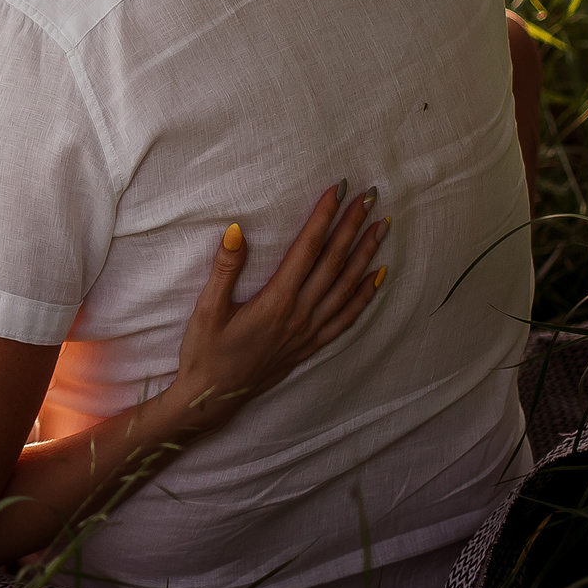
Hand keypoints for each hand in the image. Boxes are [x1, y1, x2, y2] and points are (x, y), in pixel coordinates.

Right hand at [166, 185, 388, 435]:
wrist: (214, 397)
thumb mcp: (207, 308)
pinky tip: (378, 276)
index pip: (307, 248)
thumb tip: (238, 229)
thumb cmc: (206, 351)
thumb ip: (225, 268)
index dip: (323, 216)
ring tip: (381, 227)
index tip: (338, 190)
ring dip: (366, 254)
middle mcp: (300, 314)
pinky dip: (366, 294)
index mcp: (277, 300)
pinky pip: (347, 316)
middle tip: (369, 197)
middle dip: (352, 226)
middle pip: (333, 261)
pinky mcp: (311, 345)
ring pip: (346, 286)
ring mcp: (309, 331)